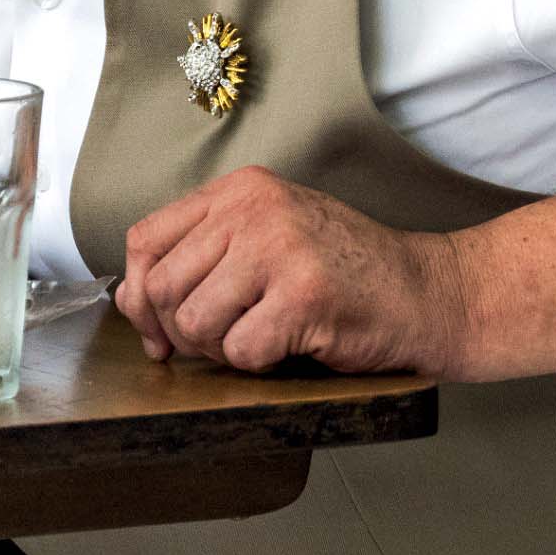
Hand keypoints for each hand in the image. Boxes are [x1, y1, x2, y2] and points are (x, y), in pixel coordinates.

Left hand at [115, 167, 469, 377]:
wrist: (427, 294)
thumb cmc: (346, 274)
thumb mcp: (266, 242)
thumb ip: (200, 259)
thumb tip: (129, 299)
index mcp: (239, 190)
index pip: (145, 240)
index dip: (139, 294)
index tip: (156, 327)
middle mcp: (254, 209)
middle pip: (162, 287)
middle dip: (182, 331)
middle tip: (224, 339)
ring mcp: (280, 248)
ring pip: (194, 322)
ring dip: (221, 350)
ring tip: (261, 337)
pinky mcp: (304, 294)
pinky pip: (240, 350)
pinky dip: (259, 364)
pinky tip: (290, 344)